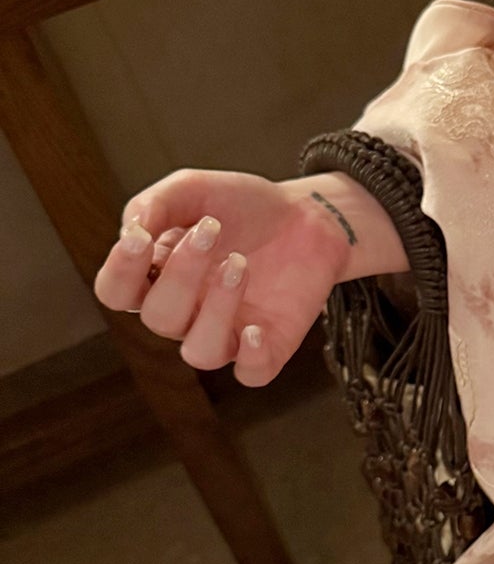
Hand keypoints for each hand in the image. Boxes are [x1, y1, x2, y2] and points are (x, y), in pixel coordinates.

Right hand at [94, 169, 364, 386]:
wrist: (306, 215)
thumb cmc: (241, 206)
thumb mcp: (194, 189)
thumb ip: (156, 203)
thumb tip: (131, 229)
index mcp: (157, 276)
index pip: (116, 291)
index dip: (120, 271)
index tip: (141, 238)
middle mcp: (185, 312)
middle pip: (159, 317)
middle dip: (181, 274)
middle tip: (211, 230)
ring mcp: (226, 332)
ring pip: (200, 351)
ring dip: (216, 310)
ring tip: (239, 264)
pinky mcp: (268, 344)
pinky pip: (251, 373)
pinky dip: (251, 358)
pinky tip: (257, 328)